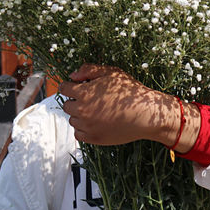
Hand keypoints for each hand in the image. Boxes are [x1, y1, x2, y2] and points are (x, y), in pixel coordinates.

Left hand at [58, 64, 199, 148]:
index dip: (69, 86)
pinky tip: (95, 122)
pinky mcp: (94, 138)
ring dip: (79, 115)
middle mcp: (82, 110)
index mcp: (84, 93)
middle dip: (75, 100)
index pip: (63, 89)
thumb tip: (72, 76)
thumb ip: (89, 70)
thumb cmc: (131, 91)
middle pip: (66, 105)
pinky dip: (83, 128)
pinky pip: (78, 134)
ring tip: (96, 111)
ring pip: (73, 120)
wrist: (146, 114)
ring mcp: (87, 126)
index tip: (76, 87)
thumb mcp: (111, 73)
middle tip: (90, 99)